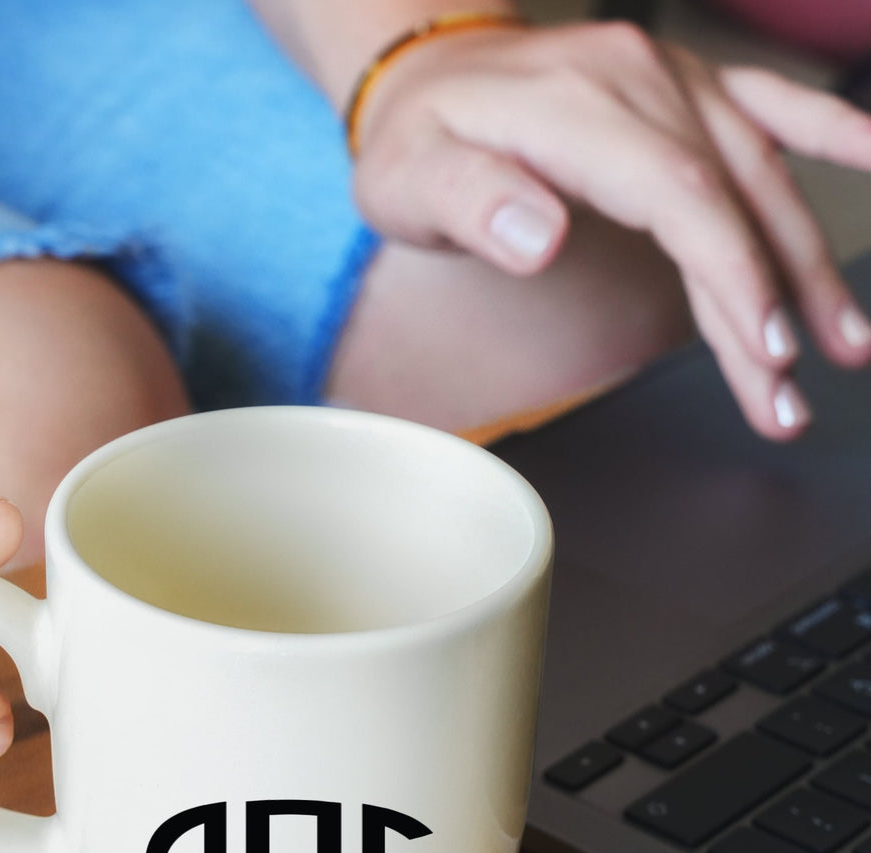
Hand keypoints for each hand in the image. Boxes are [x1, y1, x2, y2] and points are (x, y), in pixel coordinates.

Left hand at [350, 20, 870, 438]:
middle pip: (730, 198)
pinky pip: (770, 102)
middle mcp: (641, 80)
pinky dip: (829, 130)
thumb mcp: (410, 179)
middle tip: (793, 393)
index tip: (764, 348)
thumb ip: (471, 203)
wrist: (425, 74)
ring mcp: (670, 78)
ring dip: (806, 261)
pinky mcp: (683, 88)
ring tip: (845, 343)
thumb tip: (539, 234)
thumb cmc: (416, 141)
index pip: (679, 196)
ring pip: (761, 172)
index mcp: (579, 105)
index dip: (730, 275)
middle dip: (775, 301)